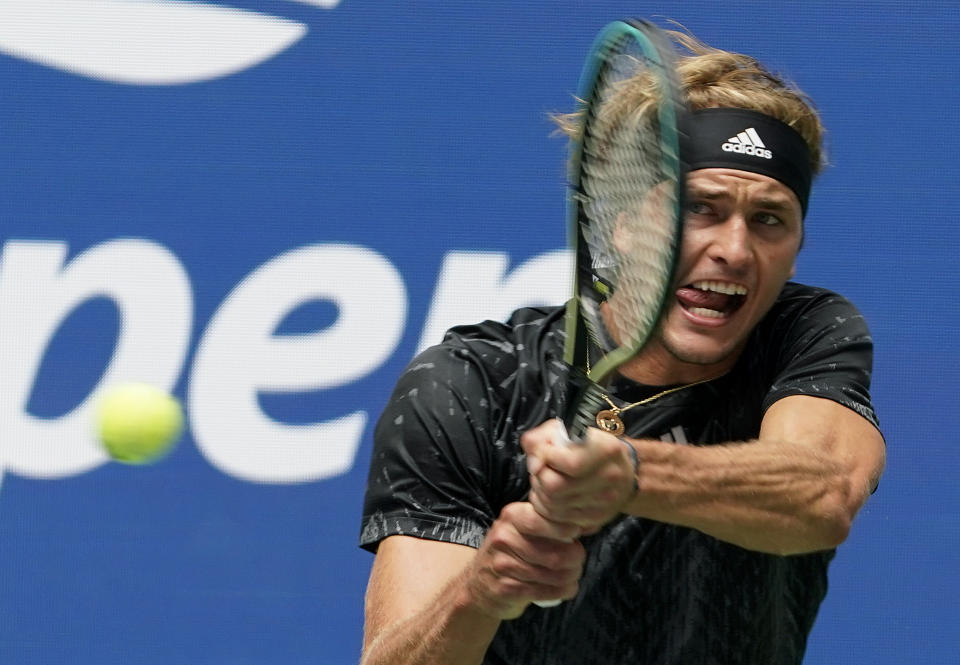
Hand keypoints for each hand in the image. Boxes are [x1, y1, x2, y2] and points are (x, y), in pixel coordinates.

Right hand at [464, 502, 585, 619]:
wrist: (478, 583)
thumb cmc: (511, 552)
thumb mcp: (521, 528)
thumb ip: (547, 522)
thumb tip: (584, 522)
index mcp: (511, 517)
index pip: (543, 519)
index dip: (565, 529)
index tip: (575, 534)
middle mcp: (504, 538)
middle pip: (555, 553)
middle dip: (576, 560)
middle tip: (578, 561)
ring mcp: (503, 565)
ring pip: (553, 574)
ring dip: (572, 577)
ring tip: (573, 576)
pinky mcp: (505, 588)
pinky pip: (545, 591)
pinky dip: (563, 591)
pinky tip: (567, 588)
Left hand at [522, 419, 637, 534]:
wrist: (621, 470)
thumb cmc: (590, 446)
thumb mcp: (568, 429)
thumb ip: (543, 437)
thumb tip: (534, 462)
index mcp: (607, 449)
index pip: (570, 462)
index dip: (546, 457)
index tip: (543, 451)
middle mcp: (610, 477)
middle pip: (555, 486)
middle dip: (539, 476)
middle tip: (541, 467)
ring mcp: (604, 502)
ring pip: (552, 504)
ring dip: (539, 490)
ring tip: (545, 478)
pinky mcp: (594, 519)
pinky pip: (556, 517)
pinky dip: (544, 506)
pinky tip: (550, 493)